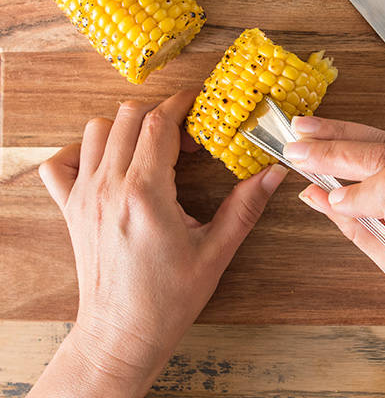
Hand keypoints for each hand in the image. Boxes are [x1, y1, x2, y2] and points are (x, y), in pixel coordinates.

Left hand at [31, 92, 286, 396]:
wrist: (123, 330)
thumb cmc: (168, 297)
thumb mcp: (216, 251)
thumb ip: (245, 207)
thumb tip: (274, 174)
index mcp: (146, 194)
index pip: (158, 124)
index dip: (181, 105)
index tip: (198, 103)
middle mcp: (109, 188)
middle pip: (127, 117)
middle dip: (159, 114)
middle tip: (185, 136)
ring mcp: (85, 197)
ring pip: (96, 131)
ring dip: (126, 128)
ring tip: (153, 149)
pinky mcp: (71, 210)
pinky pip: (60, 163)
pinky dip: (81, 152)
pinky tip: (109, 165)